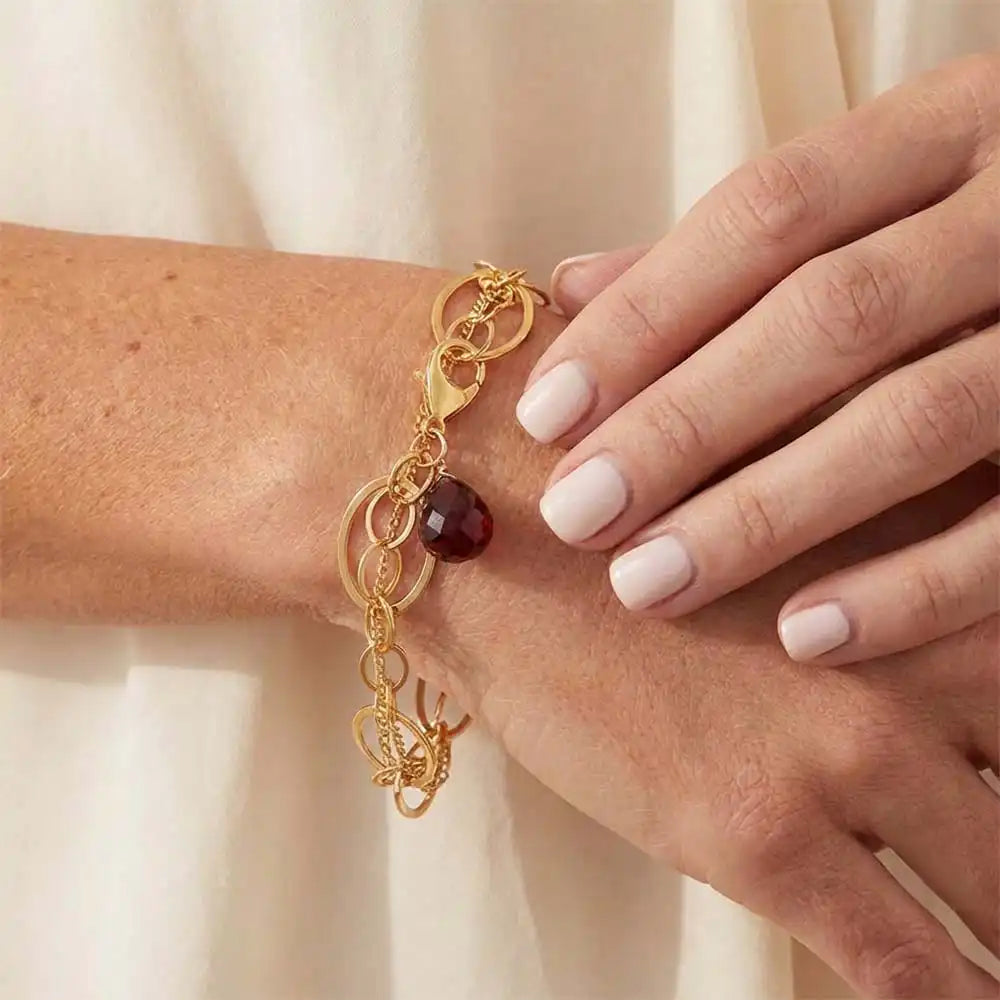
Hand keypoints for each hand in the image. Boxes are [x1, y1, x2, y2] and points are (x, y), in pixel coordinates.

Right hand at [415, 439, 999, 997]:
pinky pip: (908, 966)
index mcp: (944, 556)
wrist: (502, 537)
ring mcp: (854, 747)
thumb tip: (935, 658)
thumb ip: (895, 558)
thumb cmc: (635, 504)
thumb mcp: (796, 497)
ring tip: (998, 955)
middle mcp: (931, 650)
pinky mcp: (765, 834)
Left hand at [515, 53, 999, 664]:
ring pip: (916, 421)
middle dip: (685, 424)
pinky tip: (803, 635)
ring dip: (765, 515)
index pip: (768, 212)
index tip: (546, 413)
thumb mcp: (875, 205)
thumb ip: (732, 253)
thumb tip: (572, 287)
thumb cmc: (974, 246)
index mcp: (952, 130)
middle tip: (575, 514)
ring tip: (647, 584)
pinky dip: (912, 588)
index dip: (647, 315)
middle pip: (829, 317)